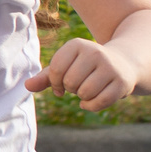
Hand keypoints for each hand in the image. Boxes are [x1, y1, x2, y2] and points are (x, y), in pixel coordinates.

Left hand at [24, 36, 141, 111]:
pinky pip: (99, 102)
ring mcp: (110, 67)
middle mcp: (95, 52)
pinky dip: (91, 106)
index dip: (54, 83)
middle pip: (70, 82)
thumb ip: (45, 77)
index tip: (60, 84)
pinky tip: (93, 101)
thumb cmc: (85, 66)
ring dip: (82, 97)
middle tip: (78, 85)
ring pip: (84, 93)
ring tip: (87, 89)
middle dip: (71, 89)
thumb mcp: (66, 66)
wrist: (123, 63)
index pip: (56, 70)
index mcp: (77, 45)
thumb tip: (27, 86)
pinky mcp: (121, 82)